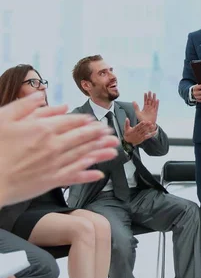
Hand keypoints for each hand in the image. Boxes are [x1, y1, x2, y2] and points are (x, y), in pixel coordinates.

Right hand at [0, 93, 118, 207]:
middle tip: (111, 133)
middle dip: (100, 135)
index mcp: (43, 128)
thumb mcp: (4, 118)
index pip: (72, 122)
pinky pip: (75, 176)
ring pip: (84, 155)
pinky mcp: (52, 181)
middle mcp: (54, 146)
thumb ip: (25, 106)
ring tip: (113, 149)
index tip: (95, 121)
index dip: (86, 121)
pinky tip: (99, 173)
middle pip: (83, 138)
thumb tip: (42, 96)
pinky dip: (88, 174)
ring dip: (101, 152)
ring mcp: (55, 164)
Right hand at [123, 119, 156, 145]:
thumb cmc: (127, 135)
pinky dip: (152, 134)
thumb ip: (126, 123)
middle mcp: (137, 133)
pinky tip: (155, 131)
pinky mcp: (143, 138)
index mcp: (133, 130)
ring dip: (149, 129)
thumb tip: (127, 118)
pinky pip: (148, 136)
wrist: (128, 143)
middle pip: (142, 129)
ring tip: (152, 125)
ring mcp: (141, 136)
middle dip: (146, 125)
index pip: (137, 127)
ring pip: (145, 132)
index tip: (144, 121)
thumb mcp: (125, 129)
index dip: (140, 124)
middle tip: (150, 122)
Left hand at [133, 91, 158, 124]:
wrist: (146, 125)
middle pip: (150, 101)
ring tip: (154, 94)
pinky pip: (156, 107)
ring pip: (153, 103)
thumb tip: (133, 101)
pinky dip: (157, 104)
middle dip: (150, 96)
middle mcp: (149, 108)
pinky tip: (157, 100)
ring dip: (154, 98)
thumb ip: (136, 107)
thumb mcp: (138, 113)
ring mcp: (152, 110)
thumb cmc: (142, 120)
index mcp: (145, 108)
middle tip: (150, 91)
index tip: (145, 93)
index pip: (145, 101)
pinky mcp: (155, 112)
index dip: (145, 97)